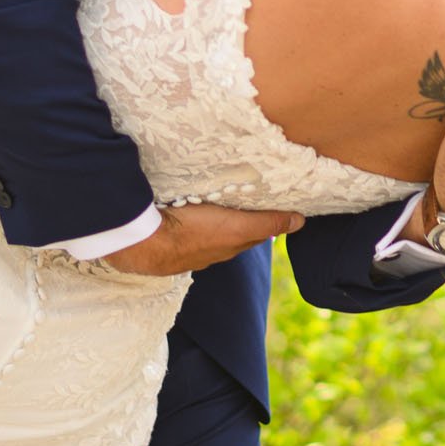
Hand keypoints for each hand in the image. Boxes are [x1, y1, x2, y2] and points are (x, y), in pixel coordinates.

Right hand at [108, 201, 302, 273]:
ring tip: (221, 195)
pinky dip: (195, 214)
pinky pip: (188, 223)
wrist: (144, 242)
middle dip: (244, 216)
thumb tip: (300, 221)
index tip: (275, 204)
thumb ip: (267, 223)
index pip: (255, 232)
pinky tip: (190, 203)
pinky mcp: (169, 235)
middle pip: (234, 231)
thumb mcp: (237, 226)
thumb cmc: (192, 233)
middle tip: (252, 195)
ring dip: (217, 215)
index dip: (265, 220)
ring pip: (210, 228)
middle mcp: (211, 249)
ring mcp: (189, 245)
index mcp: (229, 246)